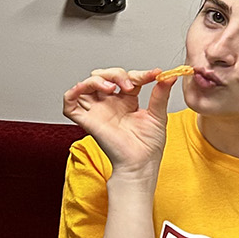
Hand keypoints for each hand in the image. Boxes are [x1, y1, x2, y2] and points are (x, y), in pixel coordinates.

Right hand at [62, 67, 179, 176]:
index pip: (127, 78)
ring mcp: (97, 111)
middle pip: (104, 76)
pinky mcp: (86, 121)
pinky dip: (73, 91)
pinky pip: (69, 102)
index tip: (155, 74)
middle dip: (116, 74)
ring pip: (86, 85)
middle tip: (130, 85)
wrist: (141, 164)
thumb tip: (169, 76)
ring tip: (112, 88)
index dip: (140, 74)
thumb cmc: (148, 146)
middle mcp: (110, 103)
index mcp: (127, 101)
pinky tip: (85, 88)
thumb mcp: (158, 115)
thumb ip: (160, 95)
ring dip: (97, 79)